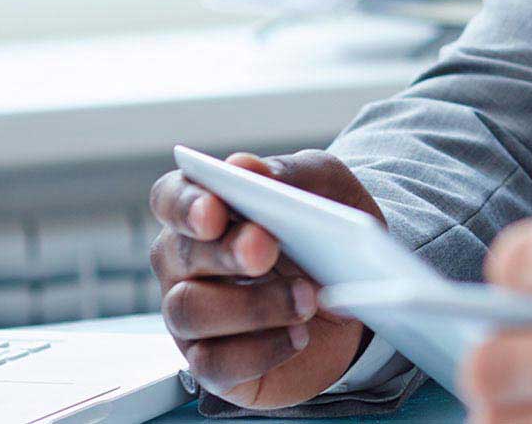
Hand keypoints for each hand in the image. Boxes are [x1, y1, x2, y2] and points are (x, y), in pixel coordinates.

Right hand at [148, 150, 380, 408]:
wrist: (361, 291)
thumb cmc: (325, 230)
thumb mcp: (324, 187)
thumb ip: (287, 174)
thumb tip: (244, 165)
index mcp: (203, 210)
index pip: (170, 200)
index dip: (185, 205)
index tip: (214, 211)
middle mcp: (186, 264)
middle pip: (182, 256)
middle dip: (226, 252)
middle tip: (267, 249)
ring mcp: (194, 318)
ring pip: (191, 312)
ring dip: (251, 306)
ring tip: (307, 299)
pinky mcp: (215, 366)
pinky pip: (214, 365)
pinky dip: (259, 352)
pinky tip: (298, 337)